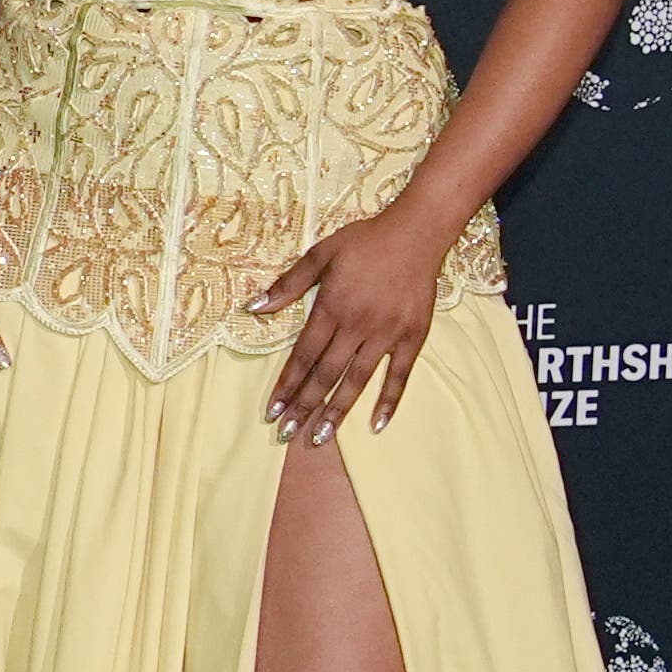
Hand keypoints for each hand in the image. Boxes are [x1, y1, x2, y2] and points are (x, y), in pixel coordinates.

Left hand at [250, 203, 458, 446]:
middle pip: (326, 375)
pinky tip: (377, 424)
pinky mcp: (413, 337)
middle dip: (305, 407)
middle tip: (288, 435)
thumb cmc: (364, 241)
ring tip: (320, 437)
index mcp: (332, 308)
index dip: (287, 385)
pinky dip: (389, 400)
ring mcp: (387, 334)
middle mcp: (358, 326)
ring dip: (337, 411)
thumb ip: (288, 284)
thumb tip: (254, 308)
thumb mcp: (320, 254)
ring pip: (357, 380)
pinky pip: (400, 375)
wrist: (416, 233)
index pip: (304, 356)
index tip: (273, 411)